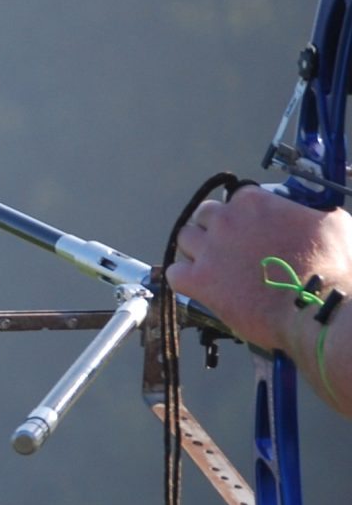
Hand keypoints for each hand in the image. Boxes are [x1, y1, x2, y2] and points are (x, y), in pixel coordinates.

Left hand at [166, 189, 351, 355]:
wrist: (318, 306)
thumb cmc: (331, 267)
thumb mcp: (331, 222)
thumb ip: (306, 210)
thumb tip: (304, 210)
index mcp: (255, 202)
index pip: (236, 198)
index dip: (243, 216)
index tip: (250, 229)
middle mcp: (227, 220)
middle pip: (204, 215)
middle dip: (214, 228)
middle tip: (228, 247)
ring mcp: (209, 250)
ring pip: (184, 239)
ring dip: (196, 250)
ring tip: (214, 265)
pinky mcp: (199, 280)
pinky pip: (174, 273)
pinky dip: (184, 278)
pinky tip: (199, 284)